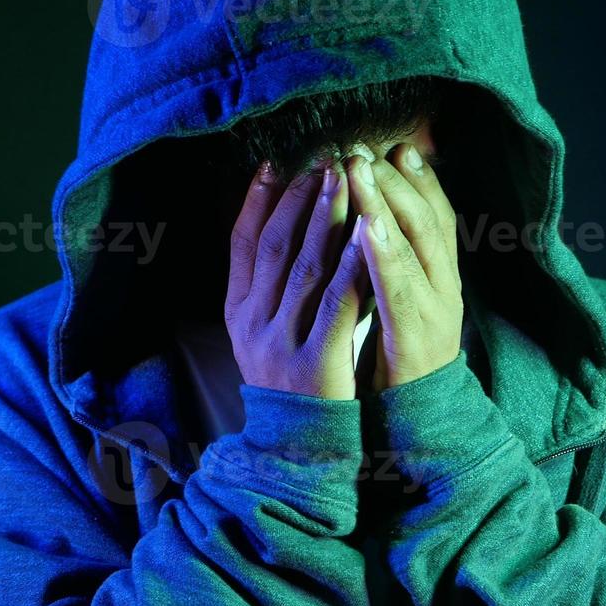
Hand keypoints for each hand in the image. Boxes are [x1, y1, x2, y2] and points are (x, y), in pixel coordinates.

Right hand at [225, 162, 371, 398]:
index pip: (243, 243)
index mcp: (238, 312)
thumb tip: (285, 224)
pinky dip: (352, 264)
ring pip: (306, 266)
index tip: (277, 162)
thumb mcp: (264, 332)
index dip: (258, 200)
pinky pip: (337, 303)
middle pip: (275, 246)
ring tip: (345, 178)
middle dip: (300, 197)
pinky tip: (368, 234)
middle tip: (324, 157)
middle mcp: (253, 323)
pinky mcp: (315, 362)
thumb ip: (269, 286)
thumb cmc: (291, 379)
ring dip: (327, 218)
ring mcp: (281, 343)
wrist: (297, 448)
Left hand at [344, 145, 462, 390]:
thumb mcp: (399, 302)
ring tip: (361, 170)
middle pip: (426, 221)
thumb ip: (394, 265)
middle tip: (365, 147)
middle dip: (395, 181)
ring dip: (386, 204)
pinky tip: (367, 229)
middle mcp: (444, 289)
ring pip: (416, 247)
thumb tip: (374, 217)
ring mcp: (435, 313)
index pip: (435, 217)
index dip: (420, 180)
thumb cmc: (398, 358)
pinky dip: (384, 256)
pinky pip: (399, 292)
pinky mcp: (416, 340)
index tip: (397, 146)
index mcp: (440, 279)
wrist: (417, 425)